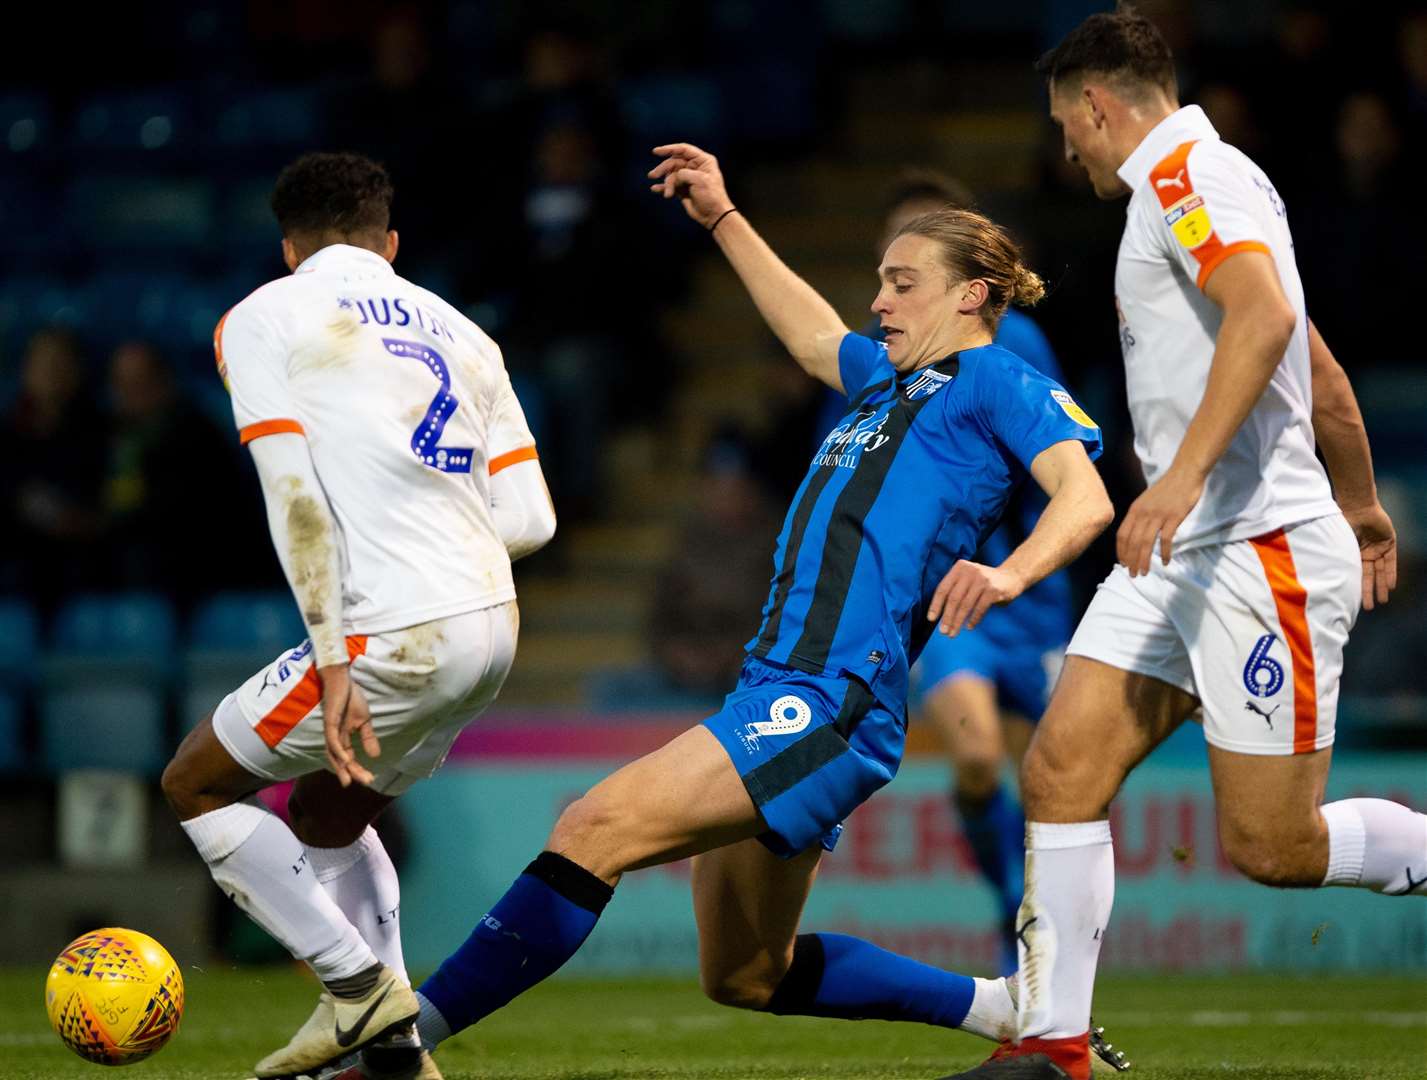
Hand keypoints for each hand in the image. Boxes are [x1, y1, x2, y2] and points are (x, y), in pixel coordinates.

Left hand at [319, 663, 377, 786]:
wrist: (342, 679)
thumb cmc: (350, 698)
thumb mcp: (364, 720)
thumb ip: (368, 737)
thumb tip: (375, 756)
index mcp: (342, 737)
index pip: (349, 758)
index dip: (358, 769)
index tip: (370, 779)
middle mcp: (334, 737)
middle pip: (340, 760)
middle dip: (351, 772)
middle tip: (364, 782)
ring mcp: (331, 730)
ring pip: (334, 753)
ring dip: (342, 767)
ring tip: (349, 780)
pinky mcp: (329, 721)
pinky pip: (332, 739)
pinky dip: (338, 750)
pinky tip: (345, 759)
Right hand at [647, 142, 734, 227]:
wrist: (714, 216)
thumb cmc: (711, 196)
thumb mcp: (699, 180)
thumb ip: (684, 173)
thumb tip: (673, 177)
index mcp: (702, 160)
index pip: (683, 149)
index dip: (669, 149)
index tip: (656, 152)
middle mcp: (694, 167)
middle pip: (674, 162)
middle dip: (663, 169)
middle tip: (653, 175)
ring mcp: (688, 178)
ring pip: (671, 175)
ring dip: (667, 183)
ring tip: (667, 193)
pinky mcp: (682, 189)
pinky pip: (670, 185)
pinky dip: (663, 187)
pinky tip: (655, 189)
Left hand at [926, 560, 1024, 636]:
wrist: (1012, 576)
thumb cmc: (984, 582)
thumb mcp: (968, 579)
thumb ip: (955, 590)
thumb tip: (939, 615)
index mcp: (960, 568)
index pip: (943, 588)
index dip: (936, 605)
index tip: (931, 619)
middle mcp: (970, 571)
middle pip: (953, 598)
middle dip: (947, 617)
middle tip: (943, 632)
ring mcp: (983, 580)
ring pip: (965, 605)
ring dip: (957, 622)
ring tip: (953, 633)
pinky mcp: (994, 589)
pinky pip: (980, 608)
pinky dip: (974, 619)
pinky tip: (969, 627)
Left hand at [1117, 467, 1204, 574]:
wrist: (1185, 474)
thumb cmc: (1167, 488)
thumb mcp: (1146, 500)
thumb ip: (1140, 516)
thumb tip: (1135, 534)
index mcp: (1134, 510)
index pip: (1122, 535)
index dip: (1121, 551)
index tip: (1123, 563)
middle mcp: (1143, 513)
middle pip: (1132, 542)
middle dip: (1131, 561)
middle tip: (1133, 574)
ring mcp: (1158, 515)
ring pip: (1146, 543)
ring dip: (1144, 560)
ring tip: (1144, 572)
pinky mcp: (1173, 517)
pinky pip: (1165, 539)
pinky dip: (1165, 553)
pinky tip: (1166, 562)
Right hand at [1341, 501, 1396, 609]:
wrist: (1357, 506)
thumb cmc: (1343, 523)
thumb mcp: (1339, 544)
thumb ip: (1339, 558)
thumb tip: (1328, 577)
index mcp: (1351, 552)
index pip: (1356, 573)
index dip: (1356, 587)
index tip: (1354, 602)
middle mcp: (1365, 551)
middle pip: (1369, 576)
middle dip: (1369, 591)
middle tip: (1368, 607)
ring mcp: (1378, 547)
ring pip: (1380, 571)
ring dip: (1381, 586)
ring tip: (1382, 601)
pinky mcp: (1389, 542)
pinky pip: (1391, 562)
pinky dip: (1390, 573)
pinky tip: (1390, 586)